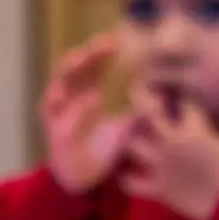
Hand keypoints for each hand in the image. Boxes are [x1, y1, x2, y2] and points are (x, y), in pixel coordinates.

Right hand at [41, 37, 135, 195]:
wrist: (87, 179)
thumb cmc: (104, 149)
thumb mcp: (128, 127)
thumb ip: (142, 111)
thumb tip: (164, 94)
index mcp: (81, 94)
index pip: (88, 67)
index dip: (99, 53)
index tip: (115, 40)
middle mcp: (65, 101)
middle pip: (70, 70)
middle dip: (86, 55)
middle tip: (103, 43)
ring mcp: (57, 118)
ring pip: (57, 87)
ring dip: (70, 72)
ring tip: (85, 57)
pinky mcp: (55, 138)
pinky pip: (62, 122)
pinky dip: (77, 111)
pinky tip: (95, 98)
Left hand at [122, 85, 218, 219]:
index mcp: (193, 130)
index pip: (182, 103)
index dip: (180, 99)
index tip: (178, 98)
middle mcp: (171, 144)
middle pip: (146, 114)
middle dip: (142, 101)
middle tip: (138, 93)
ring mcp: (161, 167)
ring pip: (132, 145)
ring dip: (130, 139)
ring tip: (132, 134)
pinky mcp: (158, 189)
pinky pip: (131, 183)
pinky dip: (126, 179)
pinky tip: (128, 174)